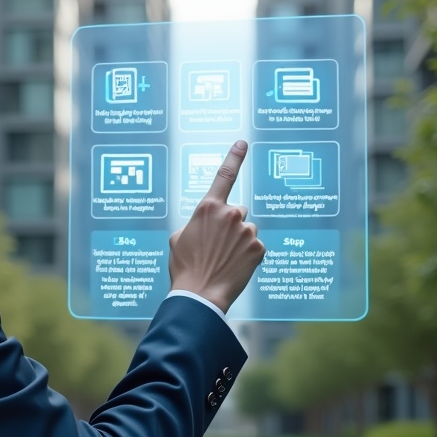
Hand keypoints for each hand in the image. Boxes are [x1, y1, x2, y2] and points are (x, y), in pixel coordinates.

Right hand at [168, 141, 264, 313]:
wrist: (200, 294)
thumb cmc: (184, 267)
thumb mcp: (178, 239)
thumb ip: (195, 223)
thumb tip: (206, 224)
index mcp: (207, 208)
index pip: (224, 176)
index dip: (234, 157)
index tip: (243, 143)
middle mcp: (230, 214)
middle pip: (237, 211)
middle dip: (230, 224)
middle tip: (217, 245)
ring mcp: (246, 231)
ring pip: (246, 230)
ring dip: (239, 240)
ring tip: (224, 259)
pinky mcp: (258, 247)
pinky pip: (255, 246)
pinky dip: (247, 255)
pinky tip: (234, 266)